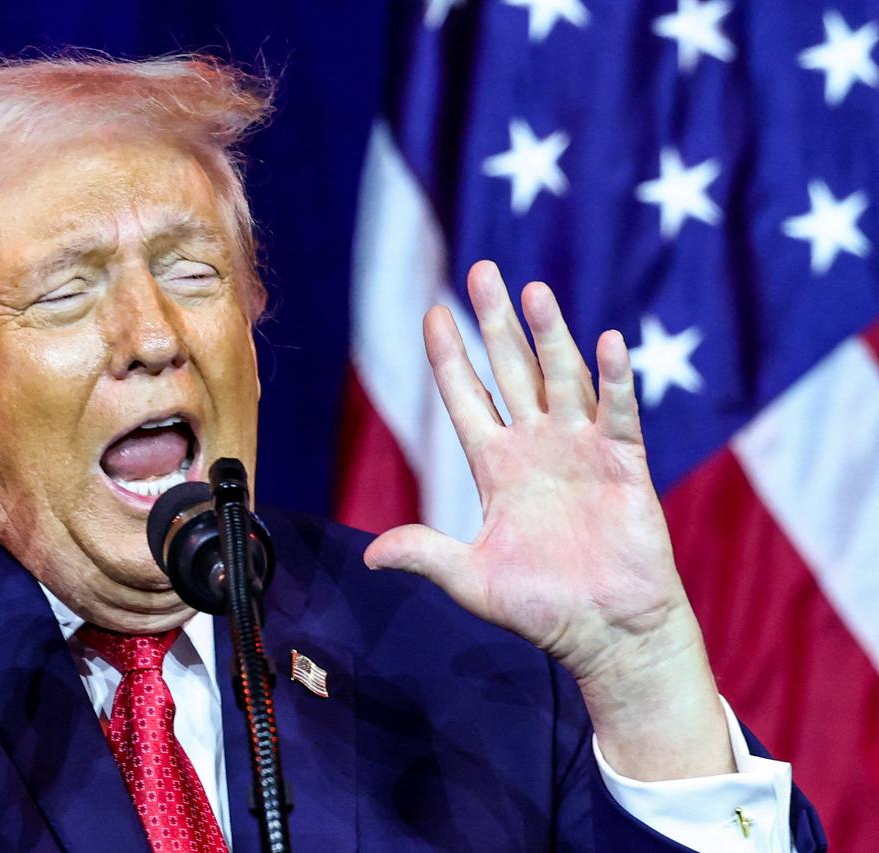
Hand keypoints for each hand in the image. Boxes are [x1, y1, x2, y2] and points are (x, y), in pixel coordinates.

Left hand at [364, 261, 733, 780]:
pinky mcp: (626, 465)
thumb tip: (369, 555)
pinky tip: (606, 340)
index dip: (450, 356)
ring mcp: (582, 450)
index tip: (433, 312)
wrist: (607, 635)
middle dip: (496, 322)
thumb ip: (426, 555)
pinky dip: (613, 379)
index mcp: (497, 468)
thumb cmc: (542, 610)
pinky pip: (619, 413)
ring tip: (533, 291)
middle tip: (482, 270)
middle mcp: (537, 447)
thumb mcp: (472, 580)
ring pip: (562, 378)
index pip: (467, 397)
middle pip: (513, 370)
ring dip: (549, 335)